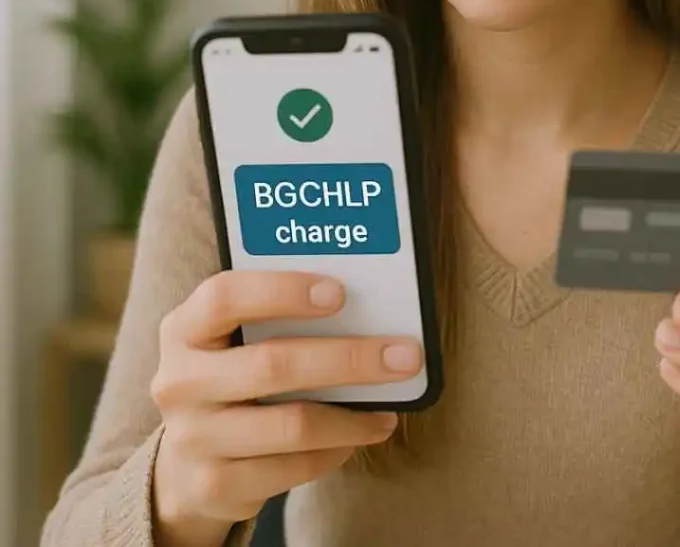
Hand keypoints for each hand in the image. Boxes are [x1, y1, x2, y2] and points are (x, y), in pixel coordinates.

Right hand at [150, 270, 422, 546]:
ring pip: (292, 424)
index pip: (224, 296)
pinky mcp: (214, 485)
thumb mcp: (237, 340)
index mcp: (185, 329)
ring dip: (353, 417)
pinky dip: (335, 451)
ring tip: (390, 407)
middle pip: (273, 364)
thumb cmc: (233, 377)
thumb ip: (279, 318)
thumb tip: (369, 306)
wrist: (185, 465)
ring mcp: (193, 438)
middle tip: (404, 355)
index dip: (283, 290)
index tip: (340, 292)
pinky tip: (357, 436)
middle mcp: (180, 382)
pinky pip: (293, 468)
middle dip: (349, 358)